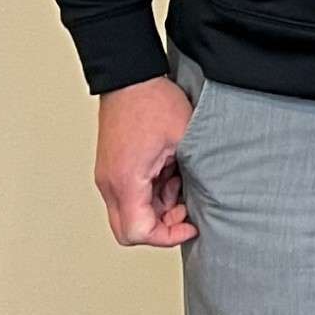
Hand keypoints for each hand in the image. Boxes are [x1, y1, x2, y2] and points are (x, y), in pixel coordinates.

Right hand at [95, 76, 197, 247]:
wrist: (130, 78)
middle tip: (185, 208)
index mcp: (126, 180)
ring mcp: (109, 177)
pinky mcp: (113, 168)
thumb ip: (192, 172)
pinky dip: (152, 193)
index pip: (138, 232)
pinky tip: (170, 172)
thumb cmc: (152, 101)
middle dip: (161, 227)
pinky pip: (131, 195)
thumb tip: (205, 194)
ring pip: (130, 213)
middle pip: (128, 231)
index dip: (167, 236)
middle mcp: (110, 184)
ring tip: (180, 180)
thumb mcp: (184, 138)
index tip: (190, 225)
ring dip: (158, 207)